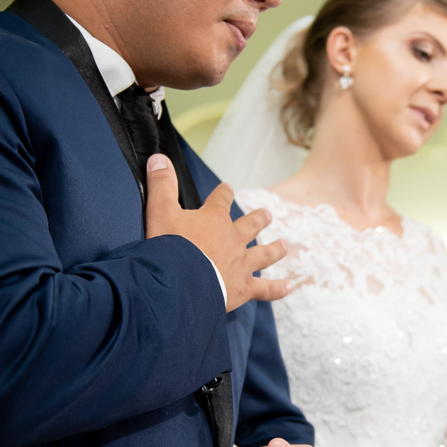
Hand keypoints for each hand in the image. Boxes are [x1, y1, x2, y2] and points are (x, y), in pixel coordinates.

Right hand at [144, 154, 291, 311]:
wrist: (180, 282)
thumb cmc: (169, 247)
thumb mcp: (160, 211)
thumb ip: (161, 185)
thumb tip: (158, 158)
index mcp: (214, 219)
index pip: (221, 199)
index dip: (223, 193)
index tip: (227, 188)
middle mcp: (233, 239)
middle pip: (250, 225)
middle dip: (258, 219)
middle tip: (267, 214)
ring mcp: (241, 263)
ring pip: (263, 254)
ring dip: (274, 250)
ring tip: (284, 246)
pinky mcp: (243, 287)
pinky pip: (265, 288)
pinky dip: (277, 288)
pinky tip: (288, 287)